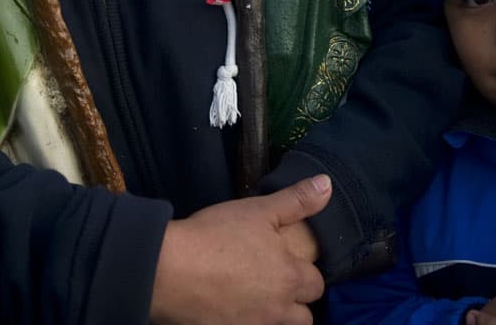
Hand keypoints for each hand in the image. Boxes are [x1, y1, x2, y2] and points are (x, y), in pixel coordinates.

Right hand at [149, 175, 330, 324]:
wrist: (168, 270)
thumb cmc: (215, 236)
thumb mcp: (259, 210)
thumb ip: (297, 200)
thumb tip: (327, 185)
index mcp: (290, 277)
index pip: (316, 284)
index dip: (306, 273)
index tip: (291, 265)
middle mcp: (278, 310)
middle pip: (304, 318)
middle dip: (296, 303)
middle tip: (277, 286)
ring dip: (276, 318)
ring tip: (258, 301)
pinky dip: (247, 324)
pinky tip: (233, 311)